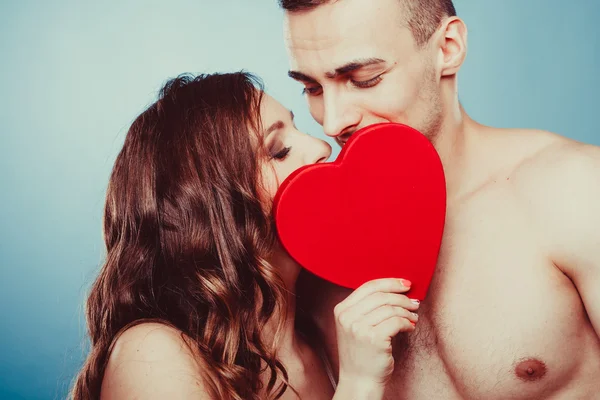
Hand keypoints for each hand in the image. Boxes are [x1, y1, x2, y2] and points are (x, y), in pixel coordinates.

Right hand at [333, 278, 418, 396]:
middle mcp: (347, 317)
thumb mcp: (355, 326)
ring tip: (413, 316)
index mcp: (341, 310)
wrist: (359, 381)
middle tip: (413, 302)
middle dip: (401, 297)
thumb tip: (396, 289)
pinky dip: (407, 322)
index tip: (405, 284)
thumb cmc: (362, 353)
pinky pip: (396, 321)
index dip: (390, 282)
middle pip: (381, 296)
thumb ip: (367, 307)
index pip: (368, 286)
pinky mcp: (373, 339)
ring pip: (390, 308)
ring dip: (406, 311)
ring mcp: (359, 328)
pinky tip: (410, 327)